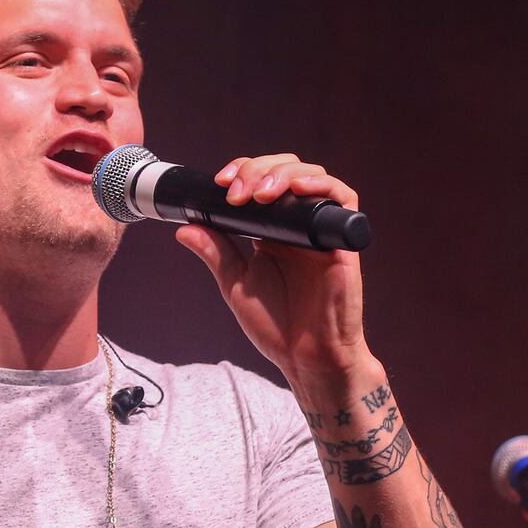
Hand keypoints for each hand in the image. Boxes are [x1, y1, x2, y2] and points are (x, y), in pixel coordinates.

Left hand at [175, 153, 371, 381]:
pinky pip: (343, 198)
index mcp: (272, 230)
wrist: (305, 357)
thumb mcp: (236, 284)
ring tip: (258, 194)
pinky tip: (295, 190)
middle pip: (284, 169)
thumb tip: (184, 228)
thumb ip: (215, 253)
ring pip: (311, 176)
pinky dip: (319, 186)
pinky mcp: (342, 240)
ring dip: (282, 174)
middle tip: (235, 192)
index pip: (261, 180)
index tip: (219, 184)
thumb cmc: (276, 325)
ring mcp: (320, 229)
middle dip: (256, 170)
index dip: (242, 171)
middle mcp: (297, 224)